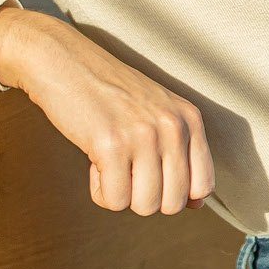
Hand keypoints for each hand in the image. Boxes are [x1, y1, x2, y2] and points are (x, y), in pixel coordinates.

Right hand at [0, 6, 215, 214]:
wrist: (64, 62)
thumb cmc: (110, 92)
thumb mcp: (160, 112)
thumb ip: (182, 151)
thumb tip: (196, 204)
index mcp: (190, 118)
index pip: (204, 185)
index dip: (178, 196)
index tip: (154, 182)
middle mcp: (173, 126)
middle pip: (172, 203)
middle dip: (145, 199)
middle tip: (127, 173)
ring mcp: (143, 135)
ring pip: (144, 206)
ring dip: (122, 195)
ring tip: (110, 165)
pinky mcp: (110, 145)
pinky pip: (114, 200)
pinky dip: (100, 191)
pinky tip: (94, 164)